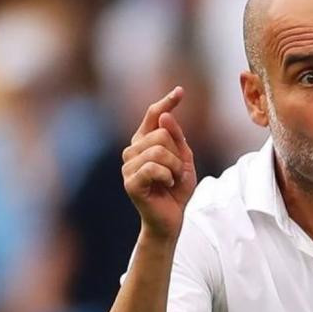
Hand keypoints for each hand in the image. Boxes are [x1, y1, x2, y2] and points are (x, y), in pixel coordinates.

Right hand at [122, 86, 197, 240]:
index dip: (166, 102)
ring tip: (172, 180)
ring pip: (159, 151)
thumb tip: (166, 115)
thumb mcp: (184, 160)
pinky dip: (168, 176)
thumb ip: (177, 138)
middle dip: (178, 154)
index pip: (153, 115)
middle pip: (161, 133)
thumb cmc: (176, 190)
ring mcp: (128, 166)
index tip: (180, 91)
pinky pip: (154, 167)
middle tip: (177, 172)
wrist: (171, 219)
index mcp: (144, 142)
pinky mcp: (130, 182)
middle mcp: (132, 150)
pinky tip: (166, 185)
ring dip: (175, 167)